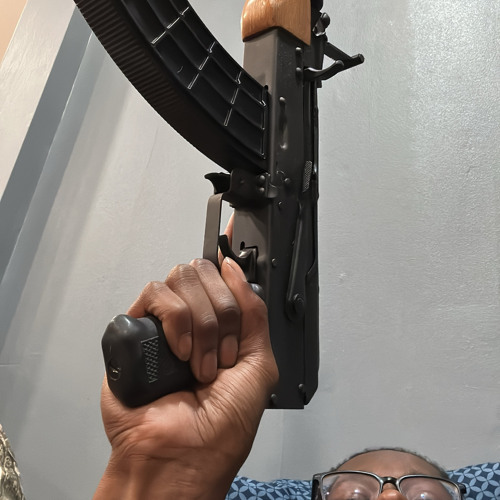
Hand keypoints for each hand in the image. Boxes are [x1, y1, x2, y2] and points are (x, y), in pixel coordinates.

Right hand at [95, 258, 277, 499]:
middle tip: (223, 353)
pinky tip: (178, 353)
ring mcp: (163, 324)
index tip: (234, 250)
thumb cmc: (220, 427)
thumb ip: (254, 314)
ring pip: (182, 279)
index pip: (226, 277)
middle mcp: (193, 321)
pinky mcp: (134, 329)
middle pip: (205, 273)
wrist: (181, 456)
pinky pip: (154, 294)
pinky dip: (175, 321)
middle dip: (223, 312)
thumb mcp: (260, 366)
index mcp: (222, 327)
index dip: (231, 266)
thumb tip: (235, 270)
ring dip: (202, 324)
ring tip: (199, 363)